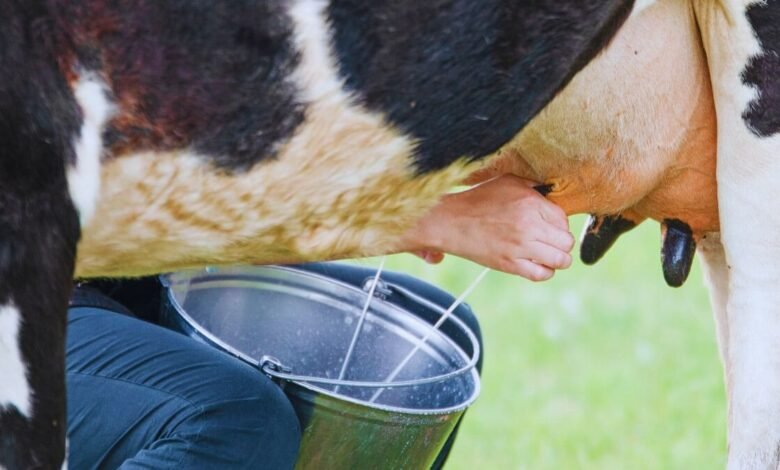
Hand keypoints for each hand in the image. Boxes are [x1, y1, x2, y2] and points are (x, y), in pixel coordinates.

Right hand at [400, 175, 574, 280]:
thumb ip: (534, 187)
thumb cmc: (479, 200)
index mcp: (531, 203)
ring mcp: (520, 246)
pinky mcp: (510, 264)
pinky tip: (538, 265)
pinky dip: (545, 272)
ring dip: (558, 259)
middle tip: (549, 241)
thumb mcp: (508, 183)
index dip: (559, 224)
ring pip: (560, 260)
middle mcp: (529, 225)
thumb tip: (553, 195)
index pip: (564, 220)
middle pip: (566, 241)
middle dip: (561, 242)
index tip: (548, 226)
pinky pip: (541, 274)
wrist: (451, 221)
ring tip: (548, 255)